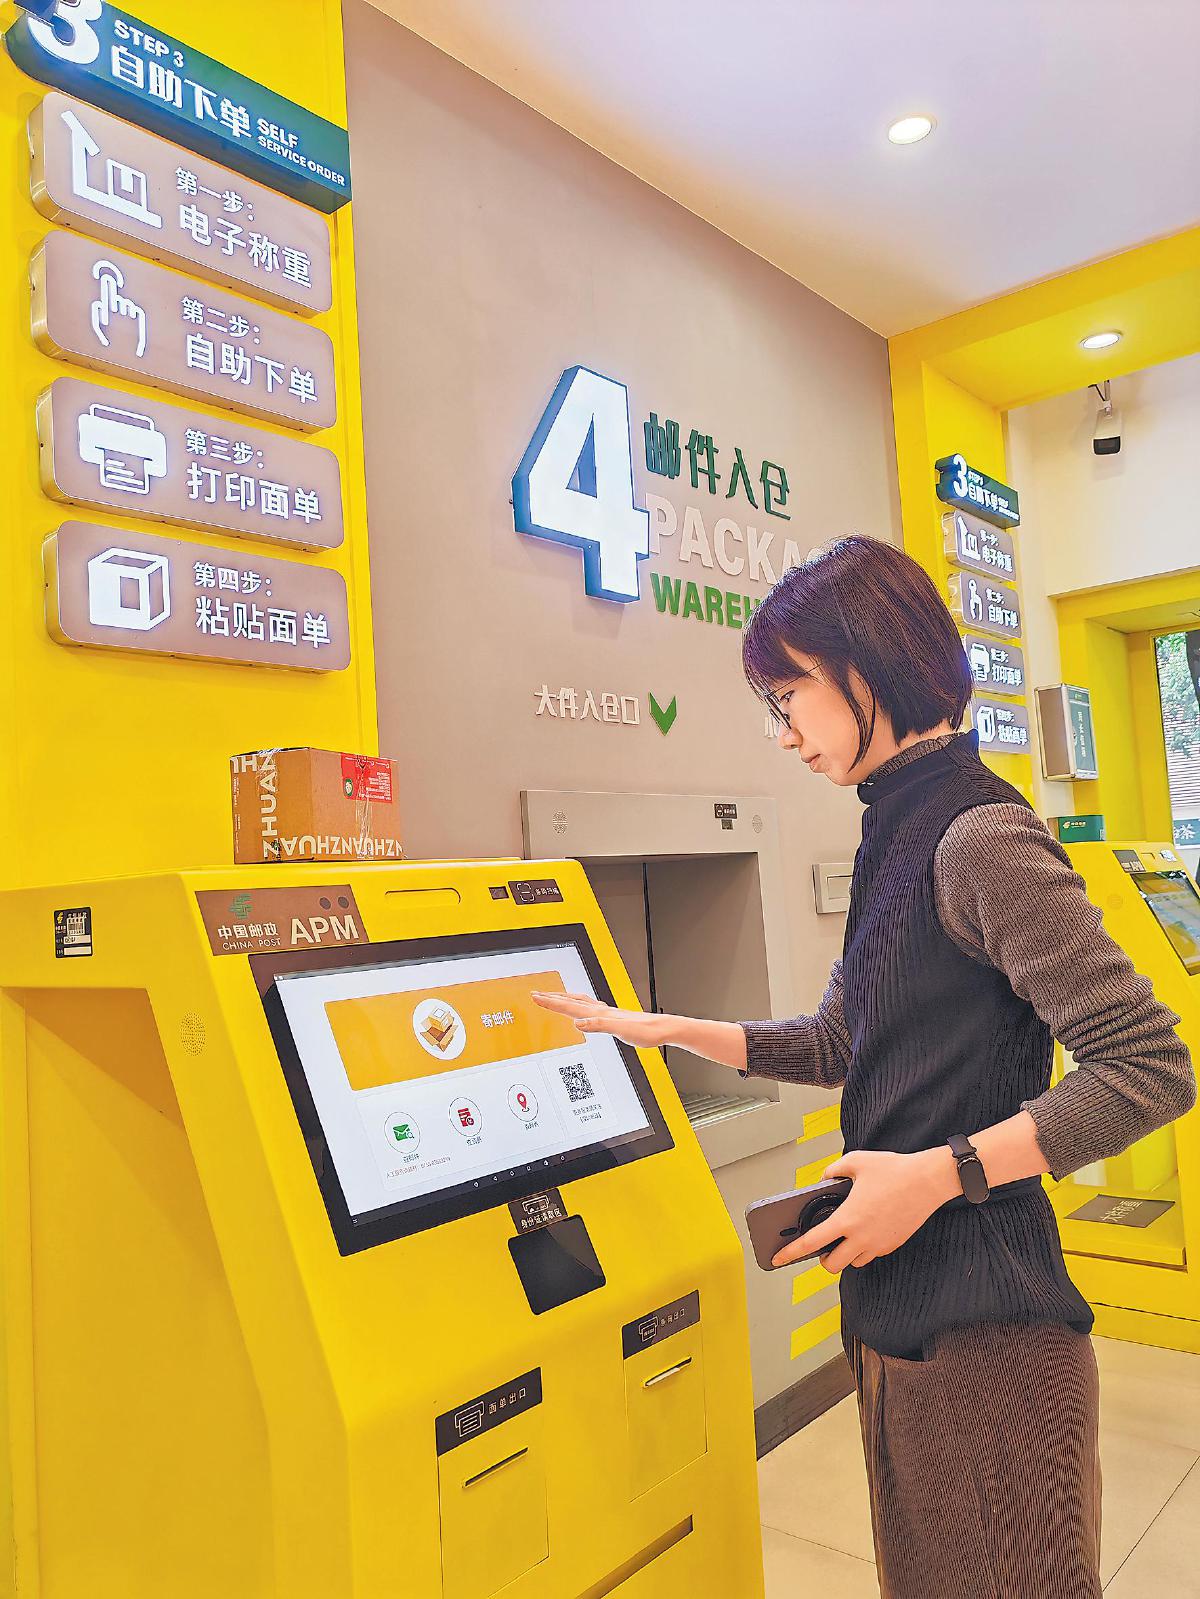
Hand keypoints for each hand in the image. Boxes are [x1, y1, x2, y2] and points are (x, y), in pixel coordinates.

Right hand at [530, 989, 667, 1048]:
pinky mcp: (612, 1018)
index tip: (536, 997)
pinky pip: (589, 1008)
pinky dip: (579, 1006)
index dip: (551, 1002)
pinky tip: (582, 1010)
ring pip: (579, 1002)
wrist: (662, 1029)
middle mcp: (601, 1011)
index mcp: (600, 1013)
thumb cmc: (645, 1031)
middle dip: (553, 997)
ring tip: (553, 996)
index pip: (570, 1006)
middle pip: (571, 1001)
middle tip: (537, 993)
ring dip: (564, 999)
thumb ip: (599, 1025)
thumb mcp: (620, 1030)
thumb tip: (578, 1022)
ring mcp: (606, 1013)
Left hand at [771, 1147, 956, 1273]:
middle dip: (822, 1259)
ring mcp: (879, 1244)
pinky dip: (863, 1249)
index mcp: (848, 1218)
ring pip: (853, 1263)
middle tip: (821, 1246)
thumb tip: (824, 1178)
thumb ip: (834, 1170)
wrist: (928, 1181)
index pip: (812, 1242)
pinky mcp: (893, 1244)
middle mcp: (862, 1237)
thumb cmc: (894, 1170)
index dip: (791, 1253)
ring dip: (844, 1256)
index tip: (778, 1259)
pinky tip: (864, 1232)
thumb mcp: (856, 1161)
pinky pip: (872, 1255)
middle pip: (832, 1265)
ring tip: (843, 1238)